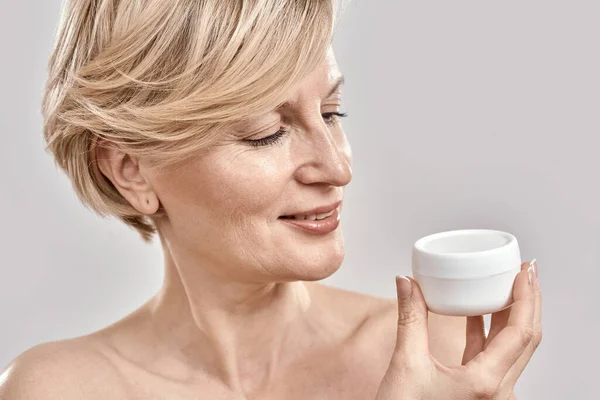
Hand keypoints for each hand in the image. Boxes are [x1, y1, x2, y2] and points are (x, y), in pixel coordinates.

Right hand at [376, 261, 541, 399]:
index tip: (524, 271)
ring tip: (507, 284)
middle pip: (527, 338)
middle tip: (524, 270)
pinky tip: (478, 310)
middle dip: (529, 300)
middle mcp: (497, 391)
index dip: (527, 297)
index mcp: (485, 384)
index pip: (521, 333)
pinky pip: (494, 355)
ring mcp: (491, 393)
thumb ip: (409, 319)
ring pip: (513, 347)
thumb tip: (407, 283)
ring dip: (513, 314)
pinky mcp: (479, 392)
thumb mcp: (406, 364)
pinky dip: (490, 330)